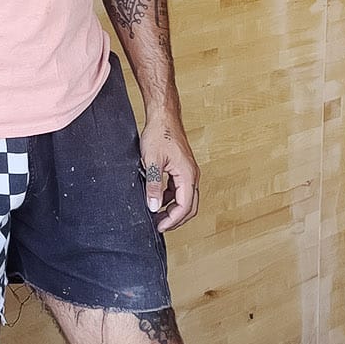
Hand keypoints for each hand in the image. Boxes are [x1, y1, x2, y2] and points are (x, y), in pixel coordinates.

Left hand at [141, 118, 199, 232]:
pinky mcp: (182, 169)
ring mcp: (188, 172)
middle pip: (189, 206)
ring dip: (173, 209)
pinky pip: (179, 189)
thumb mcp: (152, 161)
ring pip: (185, 199)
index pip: (185, 206)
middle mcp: (192, 175)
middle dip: (175, 219)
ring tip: (157, 215)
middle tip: (159, 226)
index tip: (159, 227)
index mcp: (187, 175)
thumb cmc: (160, 133)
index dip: (173, 220)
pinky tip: (158, 198)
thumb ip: (153, 185)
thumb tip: (154, 206)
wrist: (163, 116)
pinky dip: (171, 198)